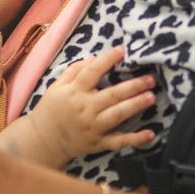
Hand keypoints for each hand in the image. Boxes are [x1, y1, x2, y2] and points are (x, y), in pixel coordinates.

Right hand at [0, 46, 155, 168]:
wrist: (43, 140)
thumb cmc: (51, 110)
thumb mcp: (57, 87)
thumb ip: (74, 71)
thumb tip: (94, 58)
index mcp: (74, 92)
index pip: (92, 72)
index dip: (107, 59)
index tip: (122, 50)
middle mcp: (85, 109)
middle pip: (112, 95)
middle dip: (133, 86)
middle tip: (150, 79)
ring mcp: (93, 127)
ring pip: (118, 115)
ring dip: (136, 105)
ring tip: (151, 96)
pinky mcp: (98, 143)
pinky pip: (119, 141)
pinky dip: (135, 139)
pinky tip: (150, 133)